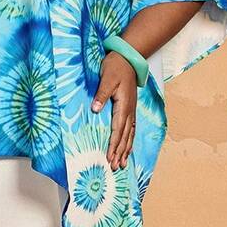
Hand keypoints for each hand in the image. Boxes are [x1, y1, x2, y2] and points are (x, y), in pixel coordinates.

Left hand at [91, 52, 137, 169]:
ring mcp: (131, 111)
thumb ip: (101, 94)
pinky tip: (127, 149)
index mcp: (123, 105)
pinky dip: (130, 141)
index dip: (113, 145)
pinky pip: (132, 129)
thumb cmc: (115, 67)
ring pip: (130, 135)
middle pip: (125, 136)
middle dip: (120, 153)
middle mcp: (129, 111)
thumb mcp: (106, 78)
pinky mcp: (130, 109)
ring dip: (126, 150)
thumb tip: (95, 109)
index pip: (117, 130)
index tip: (109, 157)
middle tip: (116, 167)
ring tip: (123, 164)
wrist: (128, 59)